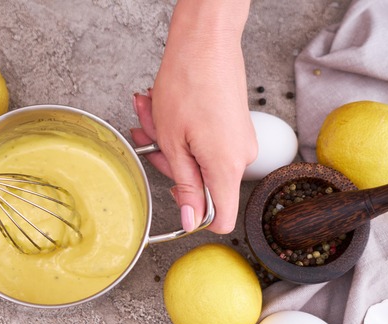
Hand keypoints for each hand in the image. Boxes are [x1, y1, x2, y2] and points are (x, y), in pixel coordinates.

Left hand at [132, 0, 256, 233]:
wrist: (206, 41)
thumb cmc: (188, 82)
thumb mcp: (173, 142)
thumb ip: (185, 185)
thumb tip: (190, 219)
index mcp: (226, 167)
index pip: (221, 219)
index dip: (194, 215)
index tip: (174, 196)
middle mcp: (240, 158)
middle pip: (200, 183)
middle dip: (167, 160)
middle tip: (147, 135)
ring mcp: (239, 141)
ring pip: (196, 157)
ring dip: (168, 138)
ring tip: (151, 111)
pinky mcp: (234, 126)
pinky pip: (203, 140)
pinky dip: (181, 128)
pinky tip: (164, 108)